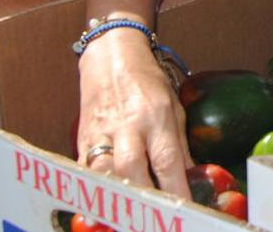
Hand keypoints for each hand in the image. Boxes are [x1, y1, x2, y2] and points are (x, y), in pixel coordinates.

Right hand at [77, 30, 192, 197]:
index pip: (167, 160)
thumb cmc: (147, 82)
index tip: (184, 211)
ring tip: (129, 213)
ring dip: (117, 195)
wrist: (111, 57)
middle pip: (130, 169)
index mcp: (156, 116)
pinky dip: (96, 189)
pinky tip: (105, 203)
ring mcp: (101, 133)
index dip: (175, 189)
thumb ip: (180, 146)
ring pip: (103, 172)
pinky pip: (86, 171)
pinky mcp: (82, 139)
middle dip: (144, 197)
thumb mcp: (174, 108)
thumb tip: (190, 179)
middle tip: (155, 217)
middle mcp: (127, 125)